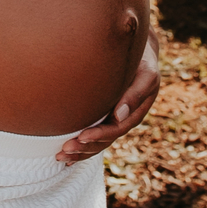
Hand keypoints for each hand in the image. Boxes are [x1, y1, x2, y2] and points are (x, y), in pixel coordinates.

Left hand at [56, 28, 160, 165]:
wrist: (140, 50)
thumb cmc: (142, 60)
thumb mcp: (146, 74)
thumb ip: (135, 94)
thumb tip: (119, 116)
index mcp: (135, 112)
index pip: (116, 129)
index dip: (99, 135)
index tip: (81, 137)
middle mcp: (124, 118)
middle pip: (104, 140)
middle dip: (84, 147)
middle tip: (64, 151)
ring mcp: (114, 117)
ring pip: (97, 141)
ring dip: (80, 151)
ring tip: (60, 156)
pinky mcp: (104, 113)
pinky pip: (93, 132)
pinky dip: (81, 145)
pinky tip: (67, 154)